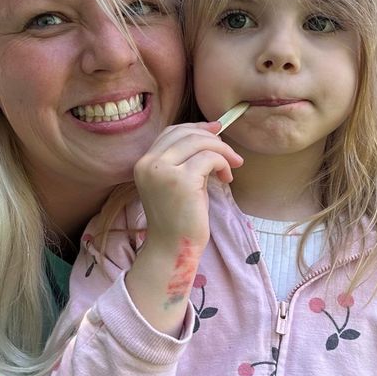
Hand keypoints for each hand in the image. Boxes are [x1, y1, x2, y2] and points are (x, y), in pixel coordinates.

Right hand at [126, 122, 242, 333]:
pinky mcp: (181, 180)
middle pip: (185, 133)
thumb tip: (213, 130)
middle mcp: (149, 163)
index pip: (171, 132)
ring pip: (199, 142)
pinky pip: (209, 158)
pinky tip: (226, 179)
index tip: (216, 130)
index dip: (195, 128)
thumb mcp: (178, 181)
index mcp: (143, 163)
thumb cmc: (179, 217)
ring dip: (222, 151)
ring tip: (232, 166)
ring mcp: (163, 171)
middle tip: (231, 154)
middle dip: (213, 139)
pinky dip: (223, 164)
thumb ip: (188, 158)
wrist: (174, 247)